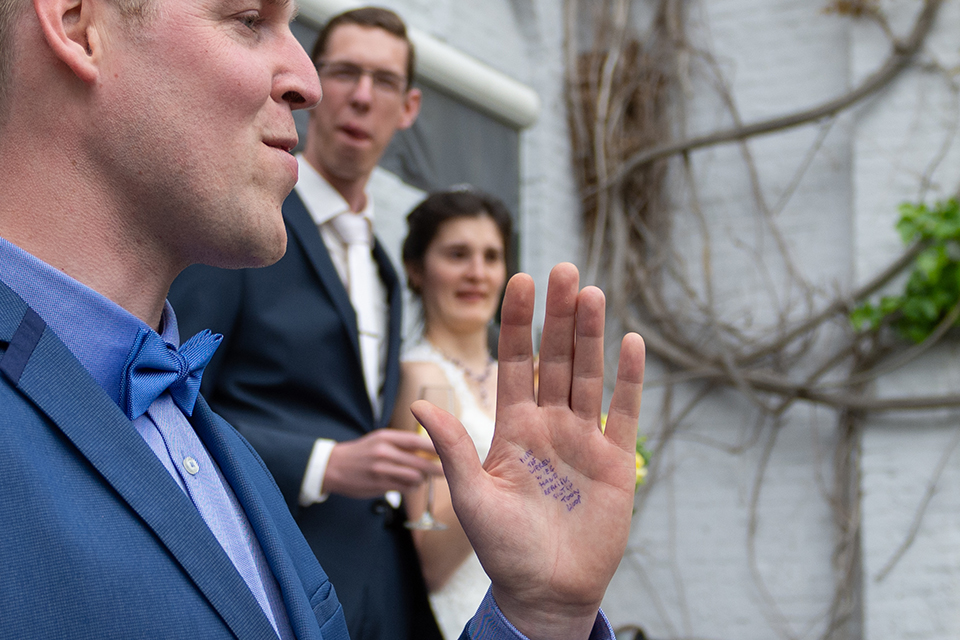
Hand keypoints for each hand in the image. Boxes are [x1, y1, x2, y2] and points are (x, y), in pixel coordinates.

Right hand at [323, 430, 442, 498]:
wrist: (333, 467)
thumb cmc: (362, 452)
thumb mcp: (380, 439)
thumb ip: (403, 443)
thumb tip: (431, 448)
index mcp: (386, 437)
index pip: (418, 442)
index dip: (436, 448)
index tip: (448, 452)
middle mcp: (384, 453)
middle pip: (420, 463)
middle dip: (435, 468)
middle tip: (444, 470)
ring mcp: (381, 470)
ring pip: (414, 477)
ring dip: (422, 479)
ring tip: (422, 477)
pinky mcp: (379, 486)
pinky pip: (404, 488)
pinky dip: (411, 487)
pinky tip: (409, 484)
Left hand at [413, 263, 644, 639]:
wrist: (546, 592)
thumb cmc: (503, 549)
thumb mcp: (472, 497)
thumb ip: (453, 448)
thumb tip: (421, 403)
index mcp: (513, 428)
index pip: (515, 362)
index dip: (517, 322)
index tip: (520, 279)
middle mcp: (549, 424)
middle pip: (556, 358)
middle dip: (559, 315)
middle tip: (564, 270)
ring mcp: (584, 439)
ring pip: (589, 375)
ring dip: (592, 335)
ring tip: (592, 293)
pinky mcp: (615, 461)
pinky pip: (625, 412)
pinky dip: (630, 379)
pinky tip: (631, 343)